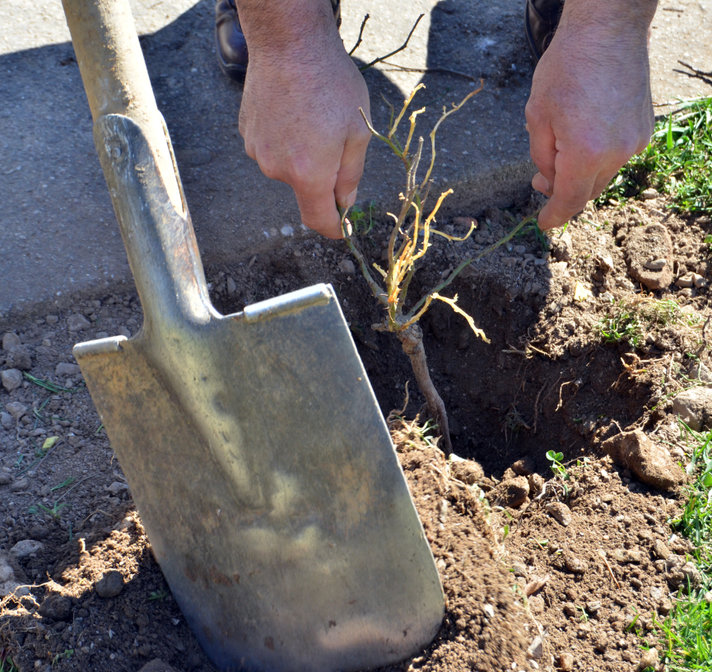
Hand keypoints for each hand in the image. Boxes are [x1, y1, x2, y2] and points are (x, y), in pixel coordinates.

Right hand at [238, 1, 370, 237]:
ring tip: (313, 118)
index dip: (333, 228)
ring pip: (288, 167)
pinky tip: (294, 111)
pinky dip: (286, 140)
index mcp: (308, 173)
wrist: (288, 42)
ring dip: (303, 154)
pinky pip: (272, 148)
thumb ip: (350, 175)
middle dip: (323, 175)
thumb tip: (345, 203)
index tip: (342, 228)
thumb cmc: (330, 83)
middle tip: (336, 138)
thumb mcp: (357, 131)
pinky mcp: (247, 134)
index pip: (318, 219)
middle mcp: (277, 169)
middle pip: (304, 188)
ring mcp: (258, 151)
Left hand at [525, 0, 656, 229]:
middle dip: (562, 192)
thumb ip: (542, 158)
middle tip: (540, 181)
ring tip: (559, 155)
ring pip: (602, 175)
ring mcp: (634, 141)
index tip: (543, 224)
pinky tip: (582, 137)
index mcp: (586, 153)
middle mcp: (616, 152)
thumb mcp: (537, 117)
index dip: (554, 216)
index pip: (569, 200)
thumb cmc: (566, 68)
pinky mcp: (644, 129)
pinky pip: (616, 156)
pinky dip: (597, 158)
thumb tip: (549, 181)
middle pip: (587, 192)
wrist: (608, 29)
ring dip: (580, 174)